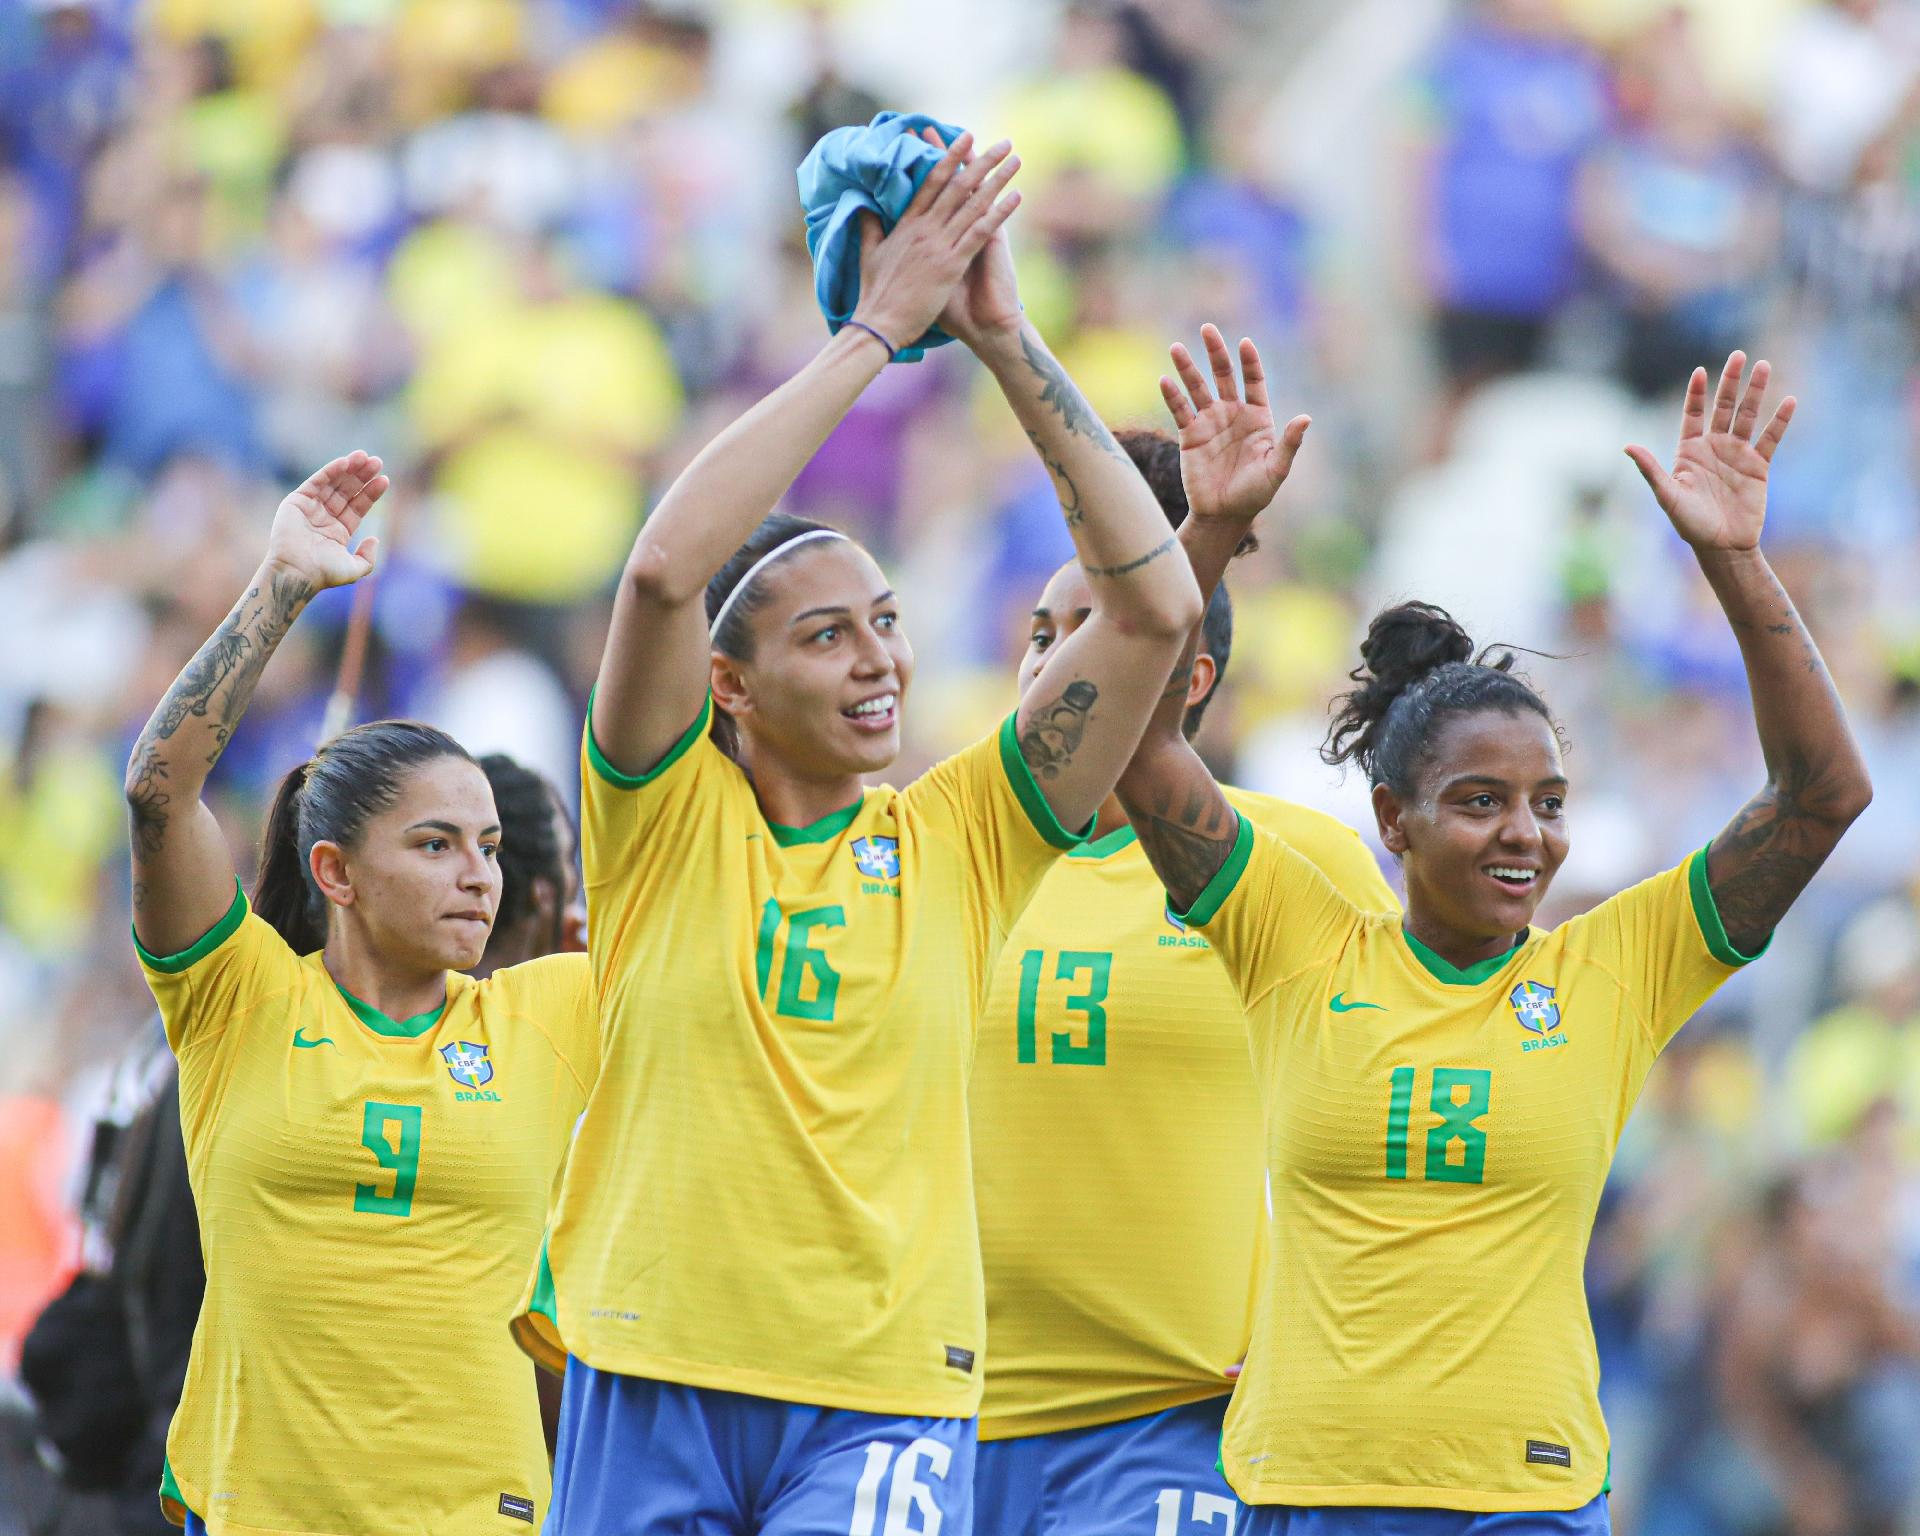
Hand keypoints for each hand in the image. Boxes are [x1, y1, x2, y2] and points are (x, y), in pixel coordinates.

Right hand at [264, 451, 388, 590]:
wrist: (296, 572)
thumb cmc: (324, 573)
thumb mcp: (354, 569)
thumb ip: (368, 557)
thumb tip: (375, 539)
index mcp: (339, 531)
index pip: (358, 506)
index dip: (371, 492)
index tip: (384, 479)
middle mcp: (325, 517)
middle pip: (348, 491)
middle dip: (362, 476)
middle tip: (377, 461)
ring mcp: (311, 508)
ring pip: (334, 483)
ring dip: (349, 469)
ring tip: (364, 456)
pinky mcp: (297, 501)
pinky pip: (316, 482)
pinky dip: (330, 471)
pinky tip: (345, 462)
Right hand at [850, 132, 1021, 350]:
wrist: (880, 323)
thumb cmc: (875, 294)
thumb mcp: (868, 254)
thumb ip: (869, 227)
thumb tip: (863, 206)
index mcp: (907, 224)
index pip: (931, 182)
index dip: (949, 157)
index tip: (965, 137)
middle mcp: (925, 229)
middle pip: (958, 186)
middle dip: (982, 161)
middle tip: (1003, 142)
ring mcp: (939, 245)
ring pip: (973, 204)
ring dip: (997, 180)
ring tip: (1015, 160)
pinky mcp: (951, 265)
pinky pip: (980, 232)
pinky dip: (999, 213)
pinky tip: (1016, 197)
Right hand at [1161, 325, 1309, 523]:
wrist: (1223, 515)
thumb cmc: (1254, 494)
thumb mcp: (1276, 469)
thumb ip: (1289, 443)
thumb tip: (1306, 417)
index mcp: (1257, 418)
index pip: (1254, 381)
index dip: (1250, 362)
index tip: (1245, 343)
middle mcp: (1233, 414)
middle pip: (1223, 375)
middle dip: (1216, 352)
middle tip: (1207, 329)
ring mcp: (1209, 422)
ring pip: (1197, 388)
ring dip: (1187, 368)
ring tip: (1176, 348)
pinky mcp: (1189, 435)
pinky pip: (1180, 410)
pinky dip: (1172, 396)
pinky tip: (1165, 381)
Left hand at [1626, 352, 1794, 552]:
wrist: (1722, 546)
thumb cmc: (1690, 524)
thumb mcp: (1667, 496)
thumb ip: (1651, 470)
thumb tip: (1627, 446)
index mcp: (1689, 451)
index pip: (1693, 414)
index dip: (1696, 393)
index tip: (1700, 371)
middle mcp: (1714, 447)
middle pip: (1723, 407)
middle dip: (1730, 381)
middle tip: (1738, 355)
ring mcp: (1737, 454)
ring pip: (1748, 416)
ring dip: (1756, 392)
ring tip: (1764, 366)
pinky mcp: (1759, 466)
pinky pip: (1770, 439)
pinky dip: (1779, 421)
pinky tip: (1789, 401)